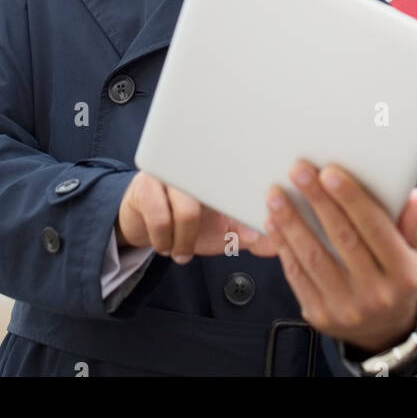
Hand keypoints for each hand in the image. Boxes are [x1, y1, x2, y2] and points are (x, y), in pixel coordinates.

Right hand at [116, 171, 275, 261]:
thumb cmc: (182, 220)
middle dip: (205, 235)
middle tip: (189, 252)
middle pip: (218, 196)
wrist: (139, 218)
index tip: (247, 224)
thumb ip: (248, 234)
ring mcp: (171, 171)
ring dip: (182, 243)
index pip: (241, 176)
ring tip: (177, 248)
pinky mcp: (146, 183)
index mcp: (218, 171)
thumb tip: (276, 243)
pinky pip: (162, 220)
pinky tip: (164, 244)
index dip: (247, 199)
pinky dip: (165, 242)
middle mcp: (196, 165)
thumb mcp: (221, 231)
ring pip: (189, 213)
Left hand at [262, 161, 416, 355]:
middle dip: (318, 200)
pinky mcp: (320, 314)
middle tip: (299, 171)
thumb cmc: (398, 278)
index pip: (375, 228)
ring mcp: (345, 307)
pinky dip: (283, 246)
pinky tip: (273, 222)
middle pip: (342, 238)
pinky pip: (297, 275)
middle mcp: (375, 293)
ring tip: (276, 194)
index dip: (351, 198)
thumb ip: (412, 222)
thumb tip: (415, 196)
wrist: (384, 331)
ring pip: (313, 257)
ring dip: (291, 222)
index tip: (330, 172)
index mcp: (403, 273)